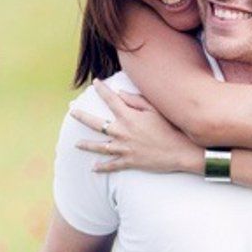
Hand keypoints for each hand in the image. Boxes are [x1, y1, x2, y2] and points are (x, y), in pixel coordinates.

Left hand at [69, 80, 202, 174]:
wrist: (180, 152)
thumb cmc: (170, 128)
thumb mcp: (155, 110)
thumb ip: (136, 100)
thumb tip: (119, 92)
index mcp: (129, 117)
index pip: (111, 100)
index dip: (102, 90)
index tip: (95, 83)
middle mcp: (122, 132)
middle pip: (96, 124)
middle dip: (82, 116)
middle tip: (72, 111)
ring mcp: (124, 148)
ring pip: (100, 147)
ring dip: (87, 145)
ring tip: (76, 144)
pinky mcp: (129, 161)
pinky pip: (112, 165)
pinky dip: (102, 167)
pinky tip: (93, 168)